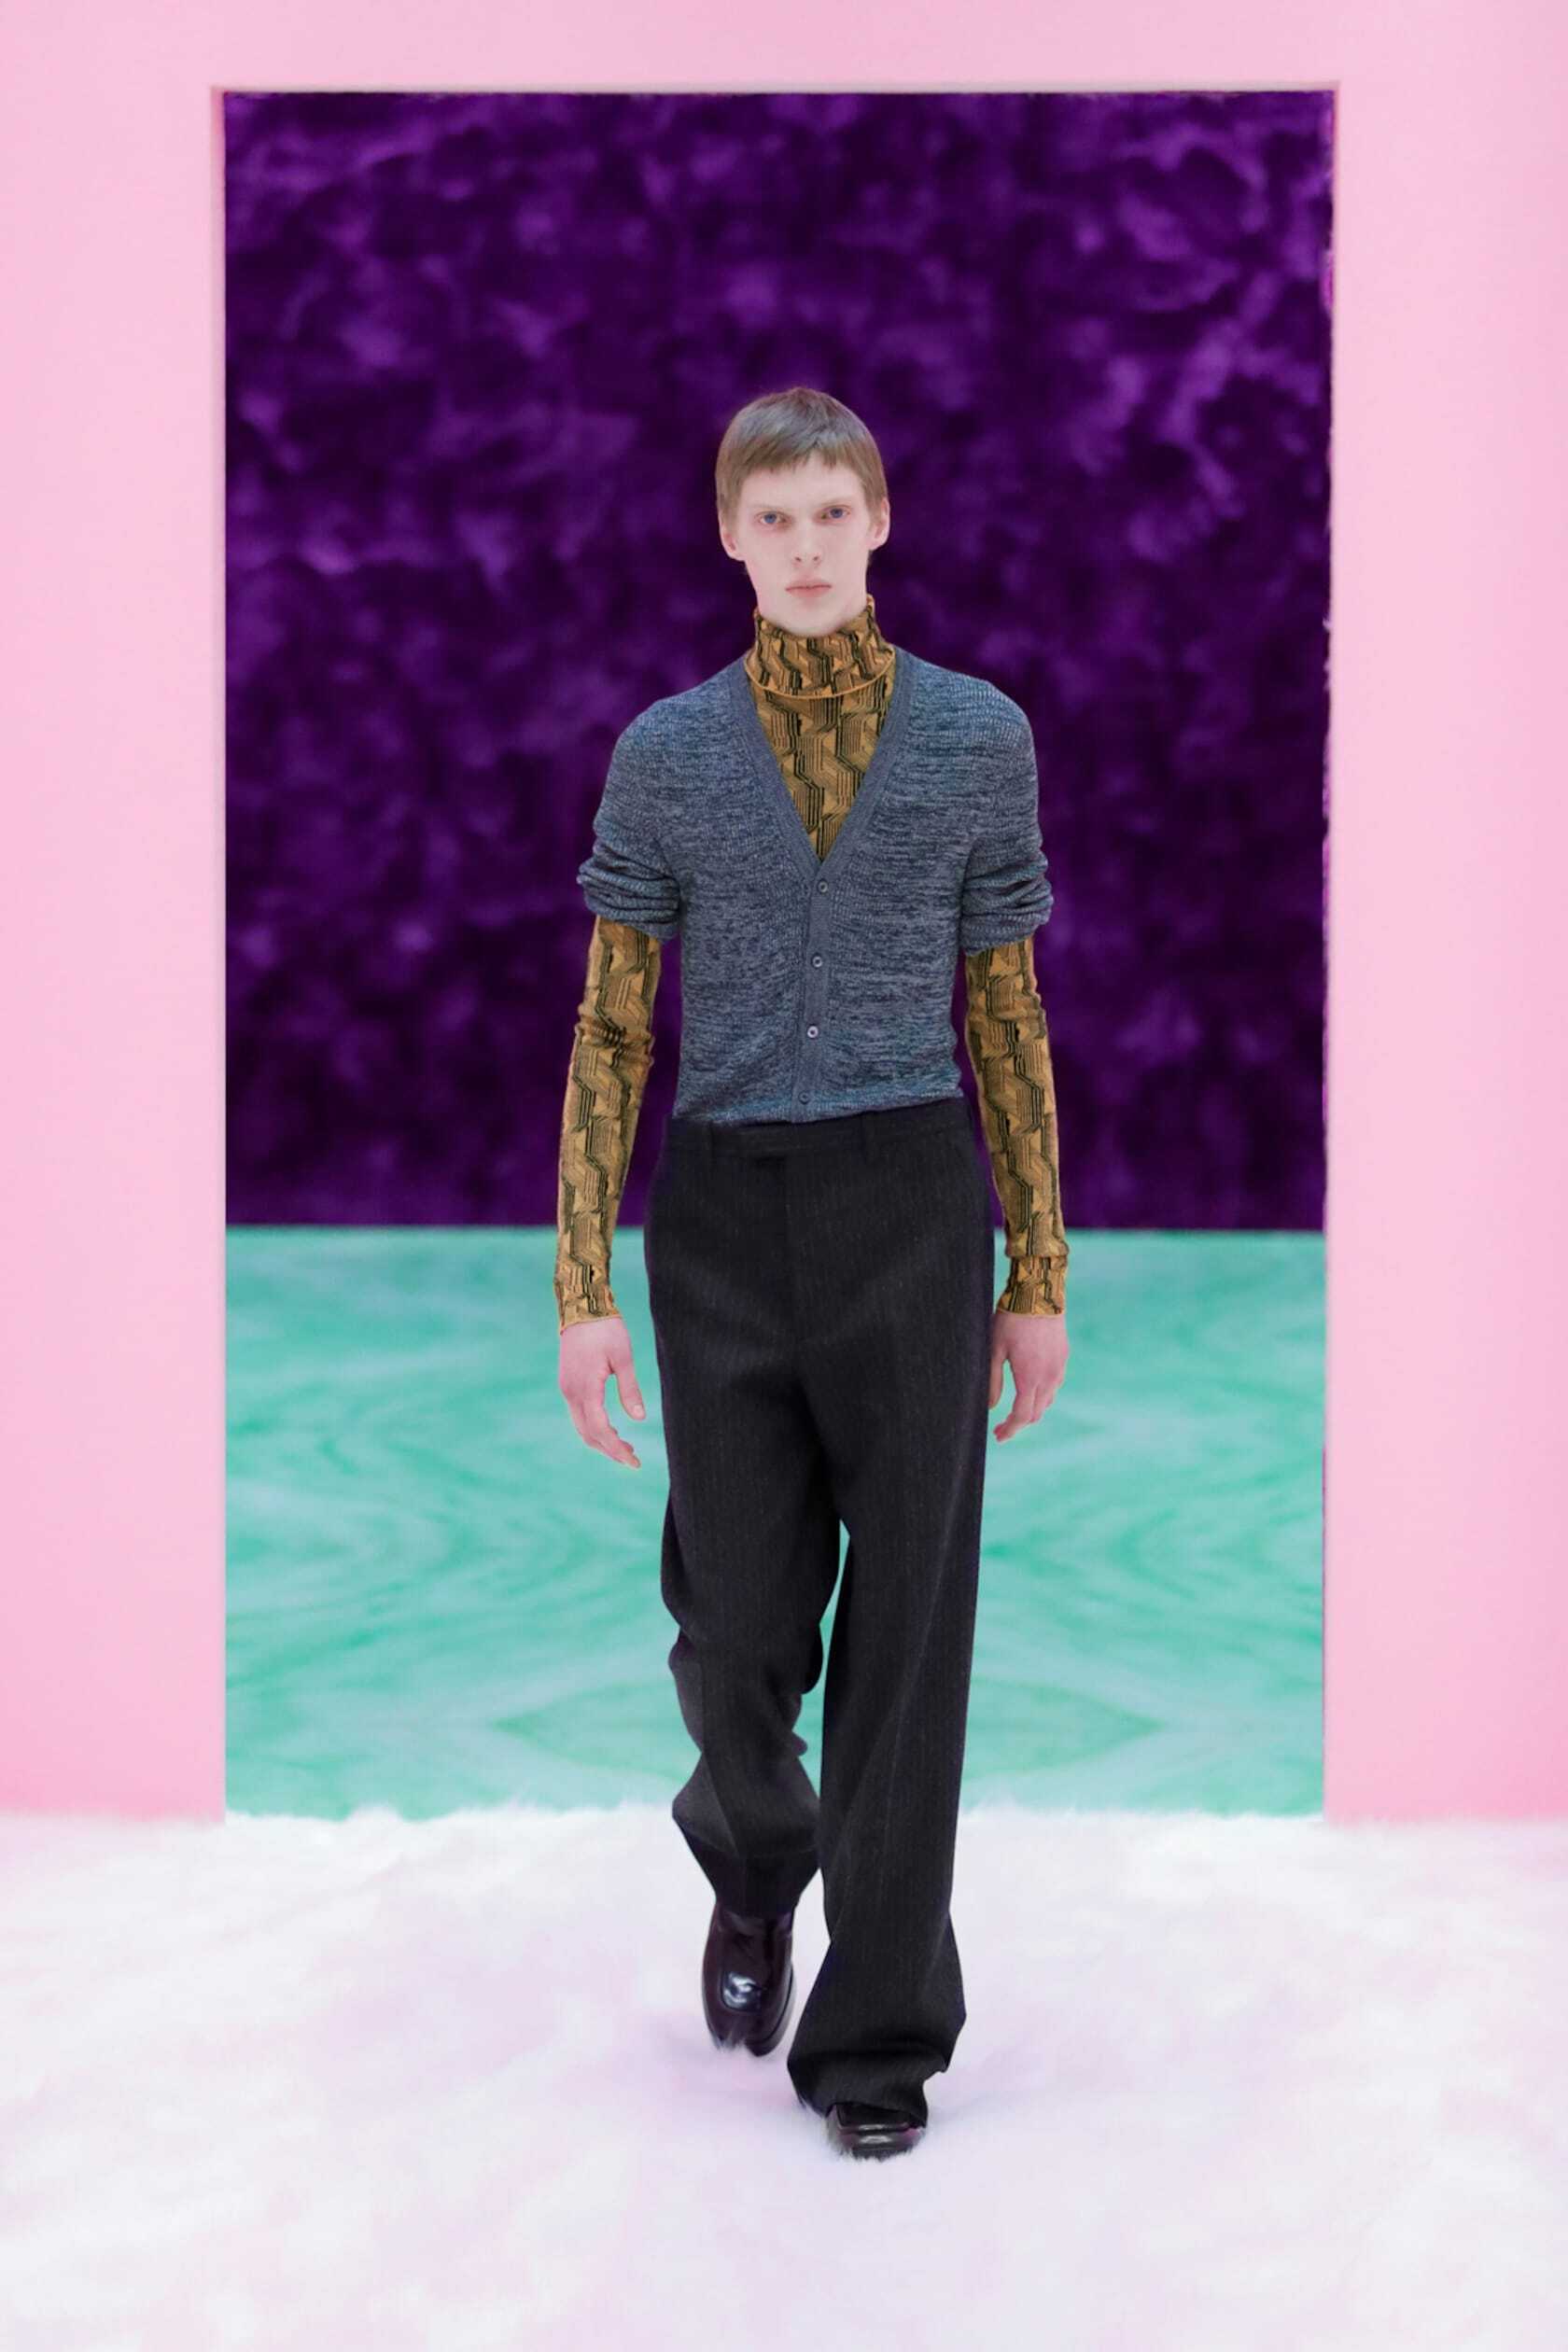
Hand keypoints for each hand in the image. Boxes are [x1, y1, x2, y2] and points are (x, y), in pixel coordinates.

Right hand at [559, 1314, 648, 1468]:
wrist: (581, 1307)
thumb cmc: (606, 1329)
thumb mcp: (624, 1358)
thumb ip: (630, 1390)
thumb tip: (639, 1419)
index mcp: (586, 1388)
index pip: (600, 1429)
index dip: (616, 1448)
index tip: (633, 1461)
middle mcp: (571, 1392)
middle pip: (588, 1434)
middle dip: (610, 1450)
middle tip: (633, 1459)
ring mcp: (567, 1388)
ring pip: (581, 1426)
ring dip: (601, 1440)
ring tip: (625, 1447)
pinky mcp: (567, 1383)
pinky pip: (579, 1414)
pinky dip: (594, 1427)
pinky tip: (610, 1427)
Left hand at [989, 1308, 1067, 1440]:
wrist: (1038, 1294)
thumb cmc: (1011, 1321)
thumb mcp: (993, 1350)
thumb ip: (992, 1382)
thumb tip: (990, 1407)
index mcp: (1030, 1378)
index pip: (1022, 1416)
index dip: (1010, 1430)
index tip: (998, 1435)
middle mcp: (1049, 1377)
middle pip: (1036, 1413)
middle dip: (1019, 1424)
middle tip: (1002, 1428)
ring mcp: (1059, 1368)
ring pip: (1047, 1401)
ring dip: (1031, 1410)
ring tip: (1015, 1411)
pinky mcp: (1063, 1357)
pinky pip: (1054, 1385)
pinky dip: (1041, 1395)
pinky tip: (1030, 1389)